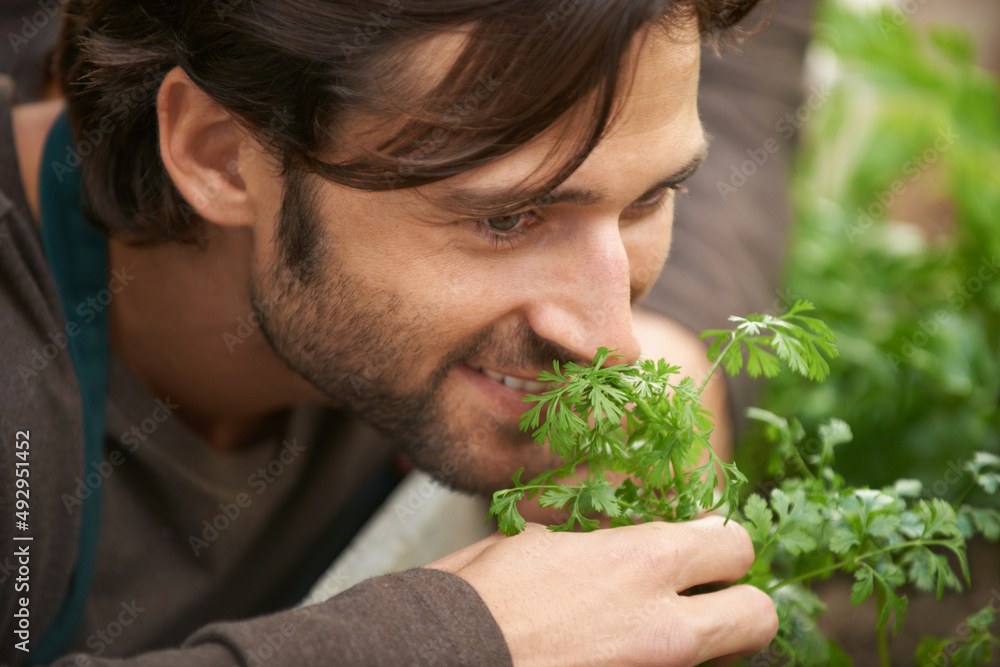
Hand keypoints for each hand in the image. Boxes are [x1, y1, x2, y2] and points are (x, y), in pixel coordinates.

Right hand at [427, 516, 776, 665]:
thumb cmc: (473, 598)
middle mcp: (663, 622)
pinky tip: (620, 656)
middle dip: (740, 604)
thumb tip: (597, 546)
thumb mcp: (532, 545)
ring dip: (708, 646)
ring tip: (661, 637)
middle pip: (759, 613)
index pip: (733, 544)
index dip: (721, 547)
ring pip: (728, 662)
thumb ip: (586, 544)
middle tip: (707, 601)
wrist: (436, 656)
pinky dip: (666, 665)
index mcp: (639, 559)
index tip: (705, 551)